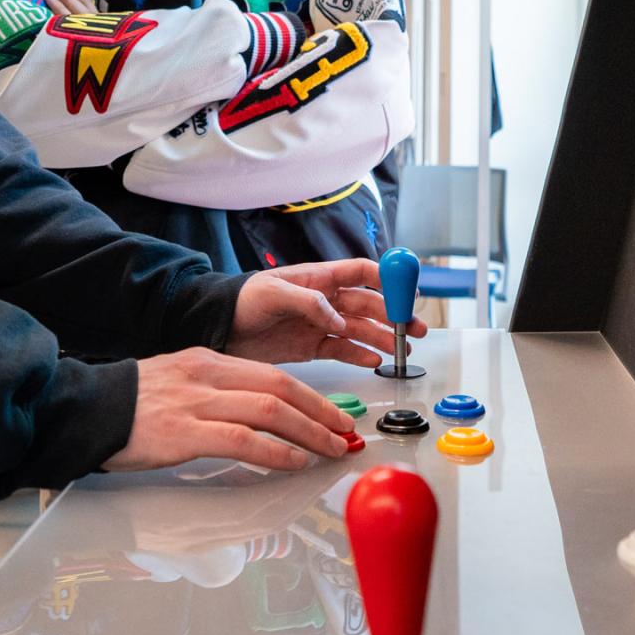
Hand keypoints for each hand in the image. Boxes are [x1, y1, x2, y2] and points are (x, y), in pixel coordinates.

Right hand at [104, 348, 354, 473]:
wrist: (87, 410)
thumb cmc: (131, 406)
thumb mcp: (180, 383)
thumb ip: (218, 394)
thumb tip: (258, 418)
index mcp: (209, 361)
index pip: (274, 374)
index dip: (313, 396)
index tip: (336, 415)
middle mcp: (208, 376)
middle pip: (281, 387)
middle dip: (322, 412)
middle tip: (346, 433)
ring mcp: (196, 402)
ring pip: (269, 409)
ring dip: (309, 432)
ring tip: (331, 449)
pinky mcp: (183, 432)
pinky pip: (241, 439)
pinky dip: (275, 450)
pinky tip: (294, 461)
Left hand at [227, 261, 427, 366]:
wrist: (218, 328)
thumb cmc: (242, 300)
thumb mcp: (273, 293)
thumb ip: (308, 303)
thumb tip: (339, 319)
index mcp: (318, 278)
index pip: (361, 273)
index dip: (387, 279)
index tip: (408, 291)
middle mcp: (325, 300)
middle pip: (369, 304)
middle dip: (394, 314)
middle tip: (415, 328)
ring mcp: (320, 324)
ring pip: (361, 329)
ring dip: (383, 337)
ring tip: (401, 349)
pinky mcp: (312, 346)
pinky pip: (343, 350)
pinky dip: (361, 355)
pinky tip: (374, 361)